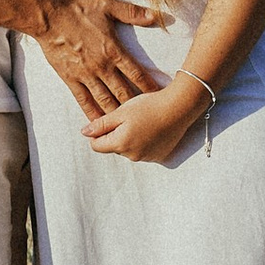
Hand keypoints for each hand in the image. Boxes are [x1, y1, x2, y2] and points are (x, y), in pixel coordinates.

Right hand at [27, 0, 151, 116]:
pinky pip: (84, 100)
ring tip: (127, 125)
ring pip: (105, 100)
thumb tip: (154, 16)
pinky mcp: (71, 79)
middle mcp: (101, 66)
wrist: (49, 18)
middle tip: (146, 117)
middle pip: (124, 92)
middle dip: (136, 105)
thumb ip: (131, 13)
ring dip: (117, 113)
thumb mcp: (108, 6)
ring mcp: (86, 75)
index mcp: (113, 50)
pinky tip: (98, 123)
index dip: (149, 86)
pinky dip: (92, 113)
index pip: (136, 73)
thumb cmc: (78, 10)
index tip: (160, 96)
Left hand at [83, 78, 210, 164]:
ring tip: (143, 122)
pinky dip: (144, 142)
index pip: (96, 146)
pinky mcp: (159, 157)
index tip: (108, 120)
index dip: (98, 133)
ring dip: (130, 139)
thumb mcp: (121, 112)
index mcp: (120, 144)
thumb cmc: (149, 106)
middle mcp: (132, 156)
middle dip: (115, 135)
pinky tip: (152, 129)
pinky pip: (144, 151)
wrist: (179, 108)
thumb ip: (101, 124)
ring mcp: (147, 158)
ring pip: (129, 150)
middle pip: (113, 148)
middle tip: (128, 118)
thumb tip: (85, 132)